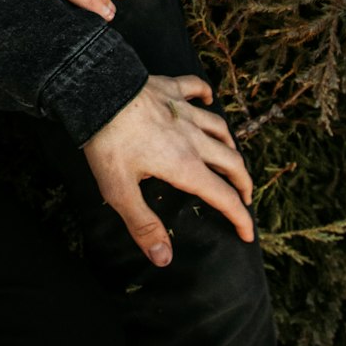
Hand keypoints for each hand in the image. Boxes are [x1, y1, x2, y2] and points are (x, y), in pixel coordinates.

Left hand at [83, 74, 253, 264]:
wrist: (97, 90)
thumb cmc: (107, 142)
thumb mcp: (119, 191)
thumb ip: (142, 224)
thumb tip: (164, 258)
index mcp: (184, 166)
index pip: (223, 196)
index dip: (239, 217)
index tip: (247, 234)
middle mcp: (192, 138)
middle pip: (231, 161)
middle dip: (243, 182)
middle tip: (244, 196)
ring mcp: (182, 110)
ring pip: (219, 127)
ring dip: (230, 144)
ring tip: (231, 157)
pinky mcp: (168, 87)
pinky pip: (195, 88)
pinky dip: (206, 94)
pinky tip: (208, 98)